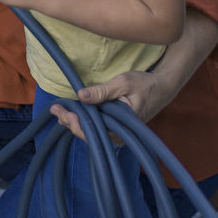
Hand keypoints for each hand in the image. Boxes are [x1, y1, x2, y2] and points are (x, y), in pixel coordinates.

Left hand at [49, 69, 172, 141]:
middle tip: (54, 109)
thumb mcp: (123, 83)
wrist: (162, 88)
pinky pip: (97, 128)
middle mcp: (119, 134)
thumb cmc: (144, 84)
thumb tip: (81, 96)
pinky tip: (72, 113)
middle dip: (70, 122)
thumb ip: (102, 91)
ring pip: (92, 132)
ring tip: (58, 111)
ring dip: (75, 122)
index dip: (74, 123)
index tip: (61, 112)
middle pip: (90, 133)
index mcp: (122, 126)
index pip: (93, 130)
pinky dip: (84, 121)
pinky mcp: (116, 127)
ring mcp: (117, 132)